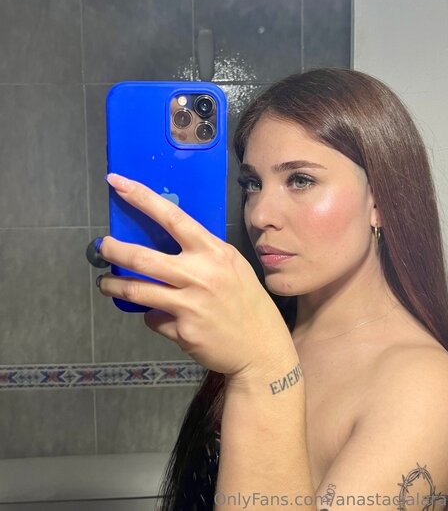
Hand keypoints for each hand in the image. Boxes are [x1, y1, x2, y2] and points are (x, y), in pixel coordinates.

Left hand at [96, 174, 295, 380]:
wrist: (261, 348)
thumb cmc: (246, 302)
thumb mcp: (232, 266)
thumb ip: (202, 254)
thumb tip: (166, 245)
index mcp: (213, 252)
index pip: (173, 218)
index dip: (142, 199)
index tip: (118, 184)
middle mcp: (199, 275)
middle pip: (142, 258)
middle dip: (114, 250)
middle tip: (103, 247)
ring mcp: (189, 305)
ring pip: (136, 290)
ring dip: (113, 286)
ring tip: (105, 284)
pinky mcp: (182, 332)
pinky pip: (154, 318)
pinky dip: (154, 316)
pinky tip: (165, 317)